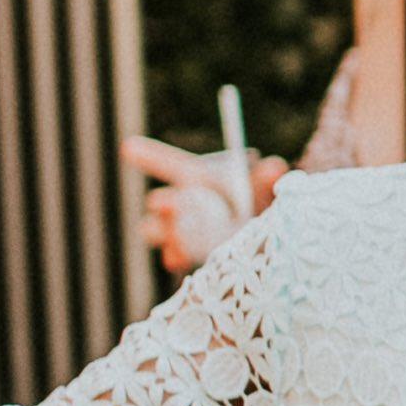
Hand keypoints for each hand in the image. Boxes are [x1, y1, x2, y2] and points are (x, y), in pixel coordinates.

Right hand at [125, 133, 272, 275]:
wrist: (263, 239)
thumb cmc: (256, 203)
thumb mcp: (264, 189)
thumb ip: (266, 179)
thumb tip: (276, 168)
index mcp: (196, 180)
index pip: (170, 165)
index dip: (150, 156)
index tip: (129, 147)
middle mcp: (183, 205)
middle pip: (163, 203)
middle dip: (164, 204)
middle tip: (168, 204)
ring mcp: (182, 233)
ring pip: (160, 231)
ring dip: (164, 232)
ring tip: (172, 234)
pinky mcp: (189, 258)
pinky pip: (175, 257)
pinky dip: (175, 256)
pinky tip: (176, 258)